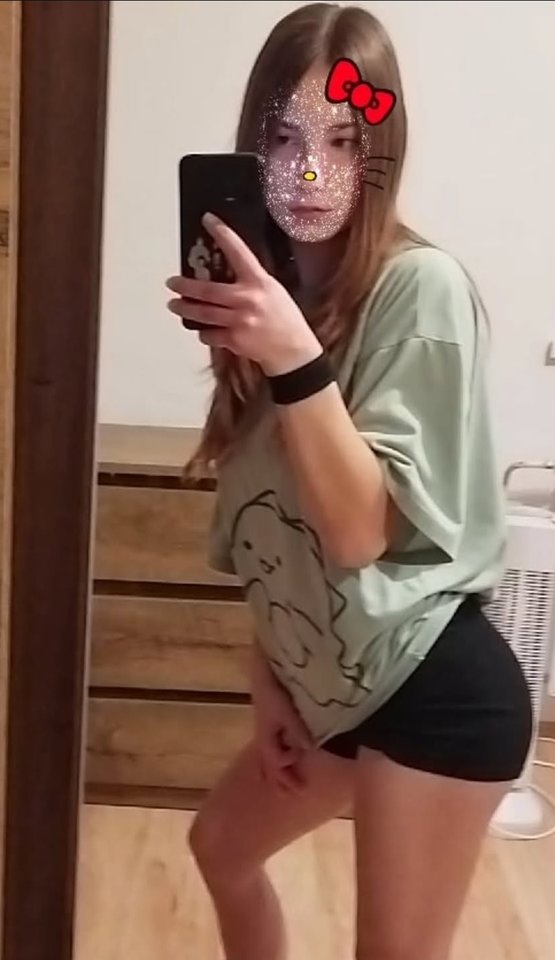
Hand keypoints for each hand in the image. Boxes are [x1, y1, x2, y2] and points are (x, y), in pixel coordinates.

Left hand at [166, 212, 322, 375]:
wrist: (293, 350)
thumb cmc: (284, 319)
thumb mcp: (272, 290)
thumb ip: (250, 281)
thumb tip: (224, 272)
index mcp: (259, 281)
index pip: (237, 251)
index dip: (221, 233)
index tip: (207, 219)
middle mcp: (248, 299)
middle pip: (207, 290)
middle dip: (184, 286)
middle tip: (172, 282)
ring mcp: (240, 321)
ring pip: (202, 313)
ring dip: (184, 309)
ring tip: (174, 304)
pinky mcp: (235, 340)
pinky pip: (209, 334)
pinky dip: (204, 332)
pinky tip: (204, 329)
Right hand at [252, 651, 313, 792]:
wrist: (262, 669)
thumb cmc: (274, 689)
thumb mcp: (286, 710)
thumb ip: (296, 730)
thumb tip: (309, 749)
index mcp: (267, 736)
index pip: (275, 762)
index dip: (286, 770)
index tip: (300, 775)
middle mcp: (264, 736)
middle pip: (269, 764)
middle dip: (281, 780)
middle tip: (293, 795)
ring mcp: (264, 728)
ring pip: (266, 757)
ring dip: (274, 772)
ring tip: (279, 787)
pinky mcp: (267, 720)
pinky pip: (267, 747)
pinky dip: (270, 759)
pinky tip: (277, 758)